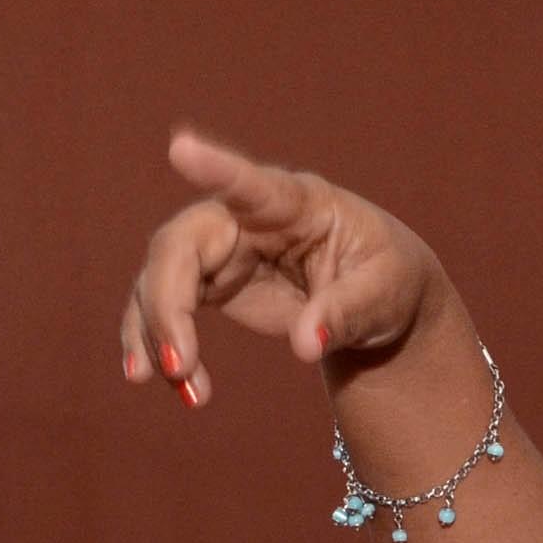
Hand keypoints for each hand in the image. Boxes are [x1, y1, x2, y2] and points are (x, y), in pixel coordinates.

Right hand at [120, 129, 447, 405]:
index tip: (180, 148)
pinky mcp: (209, 282)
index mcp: (295, 202)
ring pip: (160, 279)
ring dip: (157, 335)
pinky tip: (160, 381)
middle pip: (181, 245)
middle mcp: (244, 217)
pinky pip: (162, 306)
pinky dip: (155, 344)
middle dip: (167, 306)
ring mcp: (221, 248)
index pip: (250, 183)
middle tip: (180, 367)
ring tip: (190, 394)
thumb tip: (305, 345)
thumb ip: (347, 313)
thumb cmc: (387, 280)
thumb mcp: (385, 294)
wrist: (375, 298)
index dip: (214, 167)